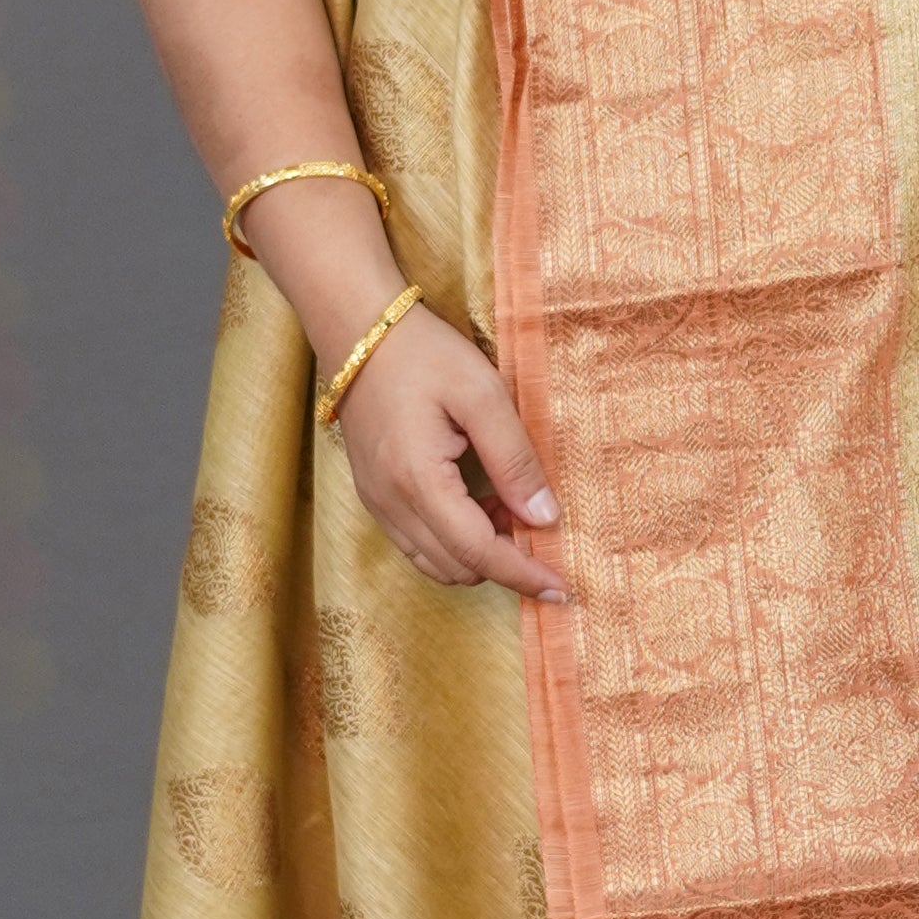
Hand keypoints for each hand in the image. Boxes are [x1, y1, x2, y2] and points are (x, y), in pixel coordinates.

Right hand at [332, 304, 566, 604]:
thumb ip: (515, 459)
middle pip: (457, 567)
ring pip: (435, 563)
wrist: (357, 330)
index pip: (478, 552)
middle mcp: (391, 504)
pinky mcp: (373, 495)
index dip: (522, 574)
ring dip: (477, 554)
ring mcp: (377, 503)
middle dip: (503, 563)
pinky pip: (417, 543)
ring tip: (508, 510)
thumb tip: (545, 518)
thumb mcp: (483, 395)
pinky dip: (453, 541)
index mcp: (418, 482)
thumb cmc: (423, 354)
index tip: (560, 589)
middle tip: (538, 525)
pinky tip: (478, 504)